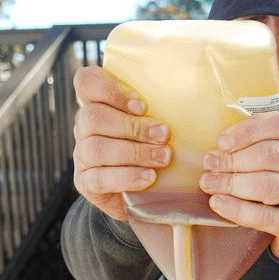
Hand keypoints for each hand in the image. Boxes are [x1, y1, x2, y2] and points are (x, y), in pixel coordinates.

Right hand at [71, 66, 171, 221]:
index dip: (110, 89)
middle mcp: (85, 128)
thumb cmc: (158, 152)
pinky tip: (149, 177)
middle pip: (92, 116)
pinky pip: (98, 178)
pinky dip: (126, 177)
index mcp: (100, 105)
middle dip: (132, 126)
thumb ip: (164, 109)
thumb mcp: (160, 126)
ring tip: (163, 158)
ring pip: (96, 148)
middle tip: (164, 135)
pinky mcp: (85, 183)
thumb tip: (196, 97)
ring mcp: (82, 156)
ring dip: (134, 152)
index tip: (142, 106)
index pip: (87, 82)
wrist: (149, 197)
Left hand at [199, 112, 278, 263]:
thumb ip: (262, 149)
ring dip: (231, 183)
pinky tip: (219, 203)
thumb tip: (219, 149)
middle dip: (233, 159)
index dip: (248, 130)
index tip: (222, 142)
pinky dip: (236, 209)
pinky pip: (265, 215)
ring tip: (210, 184)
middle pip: (272, 153)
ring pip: (268, 184)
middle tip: (210, 165)